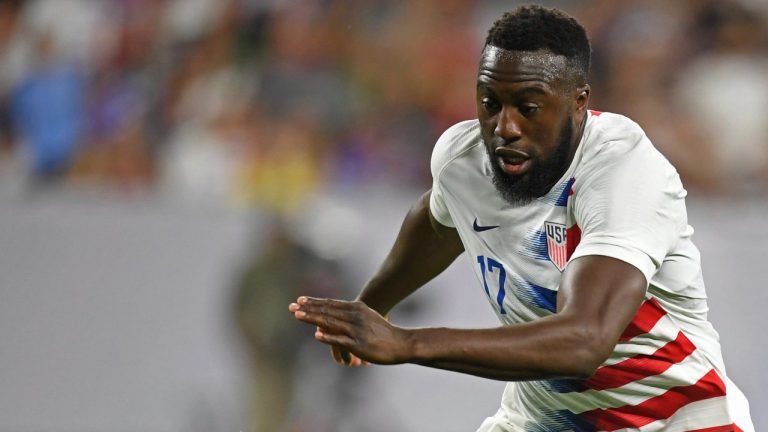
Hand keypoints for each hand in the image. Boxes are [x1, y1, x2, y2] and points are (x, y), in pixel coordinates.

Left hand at [288, 297, 411, 364]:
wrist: (401, 342)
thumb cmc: (384, 332)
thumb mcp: (367, 317)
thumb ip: (352, 314)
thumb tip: (343, 315)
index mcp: (356, 308)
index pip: (330, 303)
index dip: (314, 302)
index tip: (300, 300)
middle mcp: (354, 316)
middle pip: (327, 310)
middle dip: (308, 308)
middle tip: (292, 306)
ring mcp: (356, 329)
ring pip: (330, 322)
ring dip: (313, 318)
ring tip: (298, 316)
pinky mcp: (359, 343)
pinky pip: (340, 339)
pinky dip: (328, 337)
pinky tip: (317, 335)